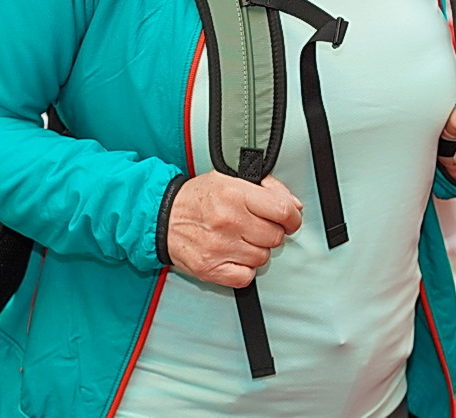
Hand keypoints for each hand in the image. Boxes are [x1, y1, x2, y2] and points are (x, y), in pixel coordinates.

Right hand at [166, 173, 302, 288]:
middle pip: (274, 237)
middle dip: (271, 232)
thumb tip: (294, 206)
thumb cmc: (197, 198)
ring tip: (241, 239)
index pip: (282, 211)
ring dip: (257, 250)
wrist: (161, 217)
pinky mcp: (210, 269)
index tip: (290, 220)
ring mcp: (219, 247)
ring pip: (262, 257)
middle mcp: (228, 220)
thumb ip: (267, 188)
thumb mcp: (230, 178)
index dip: (292, 217)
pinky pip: (246, 276)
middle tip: (258, 227)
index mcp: (235, 194)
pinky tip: (235, 255)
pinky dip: (244, 269)